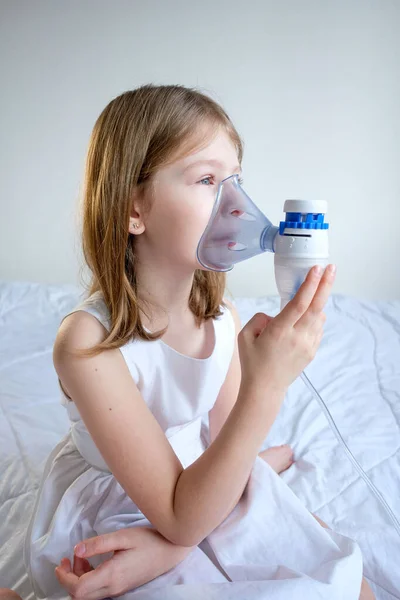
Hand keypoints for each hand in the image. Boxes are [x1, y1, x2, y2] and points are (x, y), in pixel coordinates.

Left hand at [55, 526, 193, 598]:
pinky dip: (89, 579)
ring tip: (81, 556)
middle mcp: (113, 587)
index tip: (61, 562)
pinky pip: (98, 590)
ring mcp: (118, 589)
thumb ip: (99, 543)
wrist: (171, 550)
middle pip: (81, 596)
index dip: (64, 578)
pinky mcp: (122, 586)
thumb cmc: (149, 540)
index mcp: (111, 575)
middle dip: (69, 579)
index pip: (78, 589)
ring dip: (79, 578)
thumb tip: (76, 549)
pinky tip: (93, 562)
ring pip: (89, 594)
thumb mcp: (123, 536)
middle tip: (68, 558)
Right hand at [238, 264, 335, 393]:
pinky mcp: (312, 351)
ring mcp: (307, 345)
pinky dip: (314, 319)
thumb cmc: (252, 362)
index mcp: (279, 331)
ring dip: (317, 303)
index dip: (309, 285)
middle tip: (331, 268)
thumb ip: (259, 318)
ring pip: (319, 317)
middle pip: (316, 306)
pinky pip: (317, 328)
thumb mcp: (245, 336)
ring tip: (311, 295)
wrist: (265, 388)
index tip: (316, 269)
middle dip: (325, 284)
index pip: (299, 303)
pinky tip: (305, 318)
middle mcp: (297, 337)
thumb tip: (275, 315)